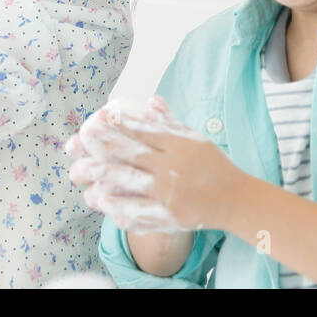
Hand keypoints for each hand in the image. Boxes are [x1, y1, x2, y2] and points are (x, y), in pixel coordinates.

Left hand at [66, 97, 243, 232]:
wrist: (235, 200)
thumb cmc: (214, 165)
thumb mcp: (195, 138)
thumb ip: (170, 122)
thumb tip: (150, 100)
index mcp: (180, 146)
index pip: (146, 132)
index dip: (123, 123)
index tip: (102, 115)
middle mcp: (173, 168)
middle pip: (134, 156)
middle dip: (105, 147)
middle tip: (81, 140)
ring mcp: (170, 194)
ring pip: (132, 184)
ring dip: (104, 177)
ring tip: (81, 172)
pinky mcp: (169, 217)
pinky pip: (140, 212)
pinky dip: (119, 207)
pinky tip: (102, 202)